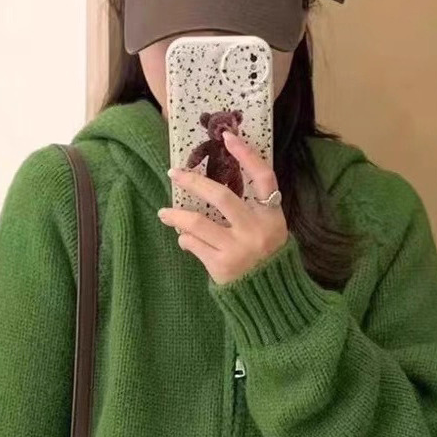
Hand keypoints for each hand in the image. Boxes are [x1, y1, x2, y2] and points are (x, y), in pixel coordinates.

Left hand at [158, 130, 288, 284]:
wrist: (268, 299)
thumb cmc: (265, 260)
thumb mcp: (269, 231)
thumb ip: (250, 211)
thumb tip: (212, 188)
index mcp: (272, 217)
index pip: (263, 177)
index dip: (247, 155)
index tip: (227, 137)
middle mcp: (256, 231)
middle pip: (221, 197)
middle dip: (194, 182)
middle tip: (174, 173)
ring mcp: (238, 250)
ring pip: (198, 223)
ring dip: (177, 216)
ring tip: (164, 213)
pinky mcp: (222, 267)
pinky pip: (194, 245)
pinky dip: (186, 239)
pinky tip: (184, 239)